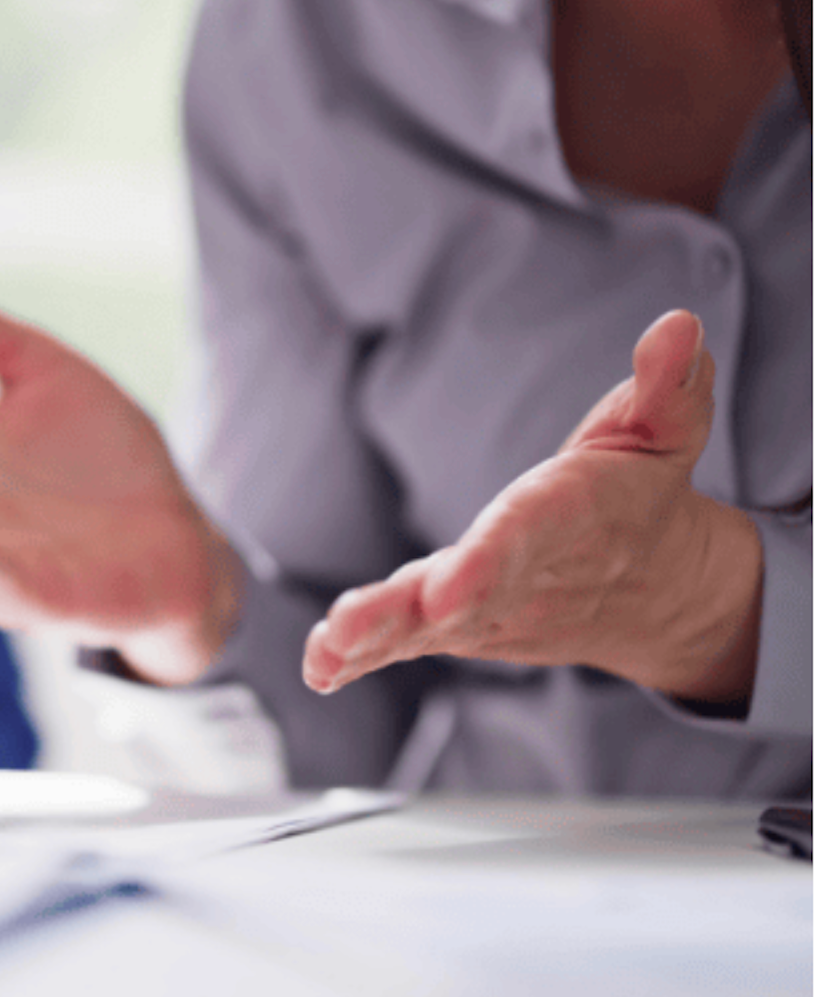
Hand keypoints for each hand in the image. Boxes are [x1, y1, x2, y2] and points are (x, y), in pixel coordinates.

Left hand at [304, 310, 761, 703]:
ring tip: (324, 651)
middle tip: (348, 628)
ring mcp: (482, 611)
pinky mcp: (453, 628)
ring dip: (369, 639)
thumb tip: (679, 327)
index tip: (445, 588)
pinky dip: (357, 660)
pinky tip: (317, 669)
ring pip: (421, 628)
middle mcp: (519, 577)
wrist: (648, 588)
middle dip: (403, 612)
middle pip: (458, 596)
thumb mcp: (664, 432)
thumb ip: (665, 387)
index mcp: (566, 520)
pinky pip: (402, 645)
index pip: (523, 537)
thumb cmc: (634, 495)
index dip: (486, 561)